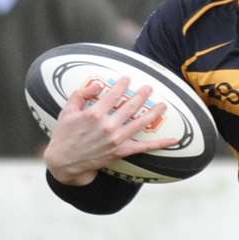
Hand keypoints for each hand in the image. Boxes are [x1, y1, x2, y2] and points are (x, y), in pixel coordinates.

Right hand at [43, 76, 174, 185]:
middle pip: (131, 106)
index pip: (114, 94)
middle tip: (149, 88)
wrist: (64, 161)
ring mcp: (116, 139)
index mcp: (94, 113)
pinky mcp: (121, 151)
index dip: (122, 85)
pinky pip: (144, 147)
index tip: (128, 78)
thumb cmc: (64, 134)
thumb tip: (96, 84)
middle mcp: (108, 125)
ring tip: (163, 105)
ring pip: (141, 123)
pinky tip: (174, 140)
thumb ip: (81, 94)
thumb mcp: (67, 111)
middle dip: (142, 95)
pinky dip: (160, 144)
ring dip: (154, 113)